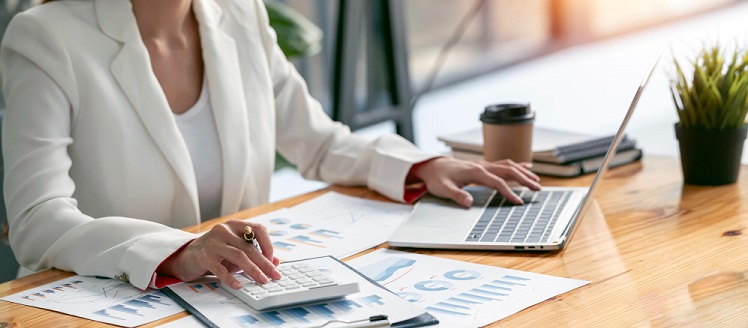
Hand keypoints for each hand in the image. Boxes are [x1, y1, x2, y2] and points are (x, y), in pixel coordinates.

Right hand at [158, 219, 280, 288]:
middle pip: (250, 247)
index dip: (268, 244)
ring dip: (253, 270)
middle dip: (265, 263)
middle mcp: (224, 230)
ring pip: (239, 256)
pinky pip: (220, 268)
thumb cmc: (216, 253)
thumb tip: (276, 262)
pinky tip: (239, 285)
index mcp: (235, 225)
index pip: (258, 229)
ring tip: (262, 280)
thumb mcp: (236, 251)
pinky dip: (231, 278)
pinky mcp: (203, 256)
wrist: (187, 256)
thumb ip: (255, 254)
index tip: (273, 260)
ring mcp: (213, 242)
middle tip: (274, 276)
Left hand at [410, 157, 540, 206]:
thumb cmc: (438, 178)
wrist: (432, 166)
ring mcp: (484, 164)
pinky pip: (504, 163)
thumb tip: (469, 203)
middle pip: (508, 170)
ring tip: (536, 181)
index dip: (508, 192)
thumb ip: (456, 196)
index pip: (497, 182)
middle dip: (524, 179)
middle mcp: (482, 166)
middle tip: (538, 189)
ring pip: (508, 165)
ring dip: (523, 172)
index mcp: (475, 172)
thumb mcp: (443, 189)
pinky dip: (517, 165)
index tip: (518, 202)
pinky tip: (527, 167)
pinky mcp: (484, 166)